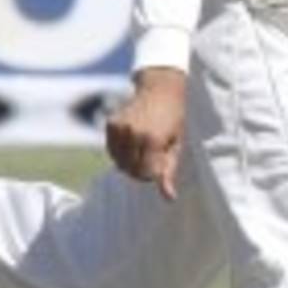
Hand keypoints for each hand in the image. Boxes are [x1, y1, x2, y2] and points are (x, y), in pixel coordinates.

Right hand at [105, 66, 186, 200]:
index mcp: (153, 140)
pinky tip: (133, 142)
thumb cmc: (173, 118)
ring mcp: (119, 128)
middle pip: (132, 170)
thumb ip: (169, 171)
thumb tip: (169, 198)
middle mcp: (133, 133)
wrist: (160, 89)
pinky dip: (121, 153)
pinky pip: (112, 151)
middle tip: (153, 156)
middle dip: (142, 170)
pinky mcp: (111, 124)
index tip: (161, 163)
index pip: (147, 174)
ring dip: (130, 162)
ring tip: (144, 148)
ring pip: (119, 163)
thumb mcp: (176, 144)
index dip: (154, 174)